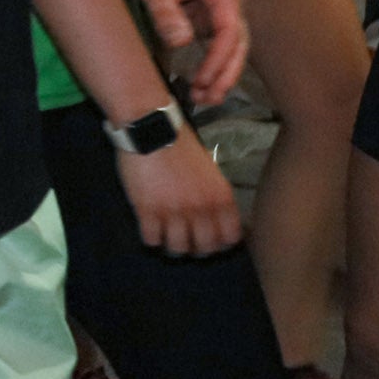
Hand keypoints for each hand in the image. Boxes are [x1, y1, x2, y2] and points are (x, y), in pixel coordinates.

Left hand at [115, 0, 247, 104]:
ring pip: (230, 44)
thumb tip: (182, 43)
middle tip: (207, 99)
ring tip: (202, 97)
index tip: (202, 79)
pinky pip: (216, 40)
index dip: (219, 59)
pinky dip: (211, 62)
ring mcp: (218, 4)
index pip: (230, 30)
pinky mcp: (207, 10)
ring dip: (220, 71)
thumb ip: (165, 12)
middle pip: (238, 41)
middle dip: (226, 73)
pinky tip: (198, 81)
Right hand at [116, 136, 243, 255]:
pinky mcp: (148, 211)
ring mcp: (174, 212)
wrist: (152, 129)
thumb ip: (213, 196)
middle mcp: (201, 209)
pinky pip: (152, 240)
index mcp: (221, 198)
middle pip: (204, 249)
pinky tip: (150, 227)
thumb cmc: (181, 145)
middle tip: (187, 241)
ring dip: (172, 246)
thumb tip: (213, 217)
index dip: (220, 243)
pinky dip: (151, 237)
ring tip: (167, 236)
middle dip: (196, 249)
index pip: (230, 238)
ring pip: (178, 249)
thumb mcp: (209, 170)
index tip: (210, 240)